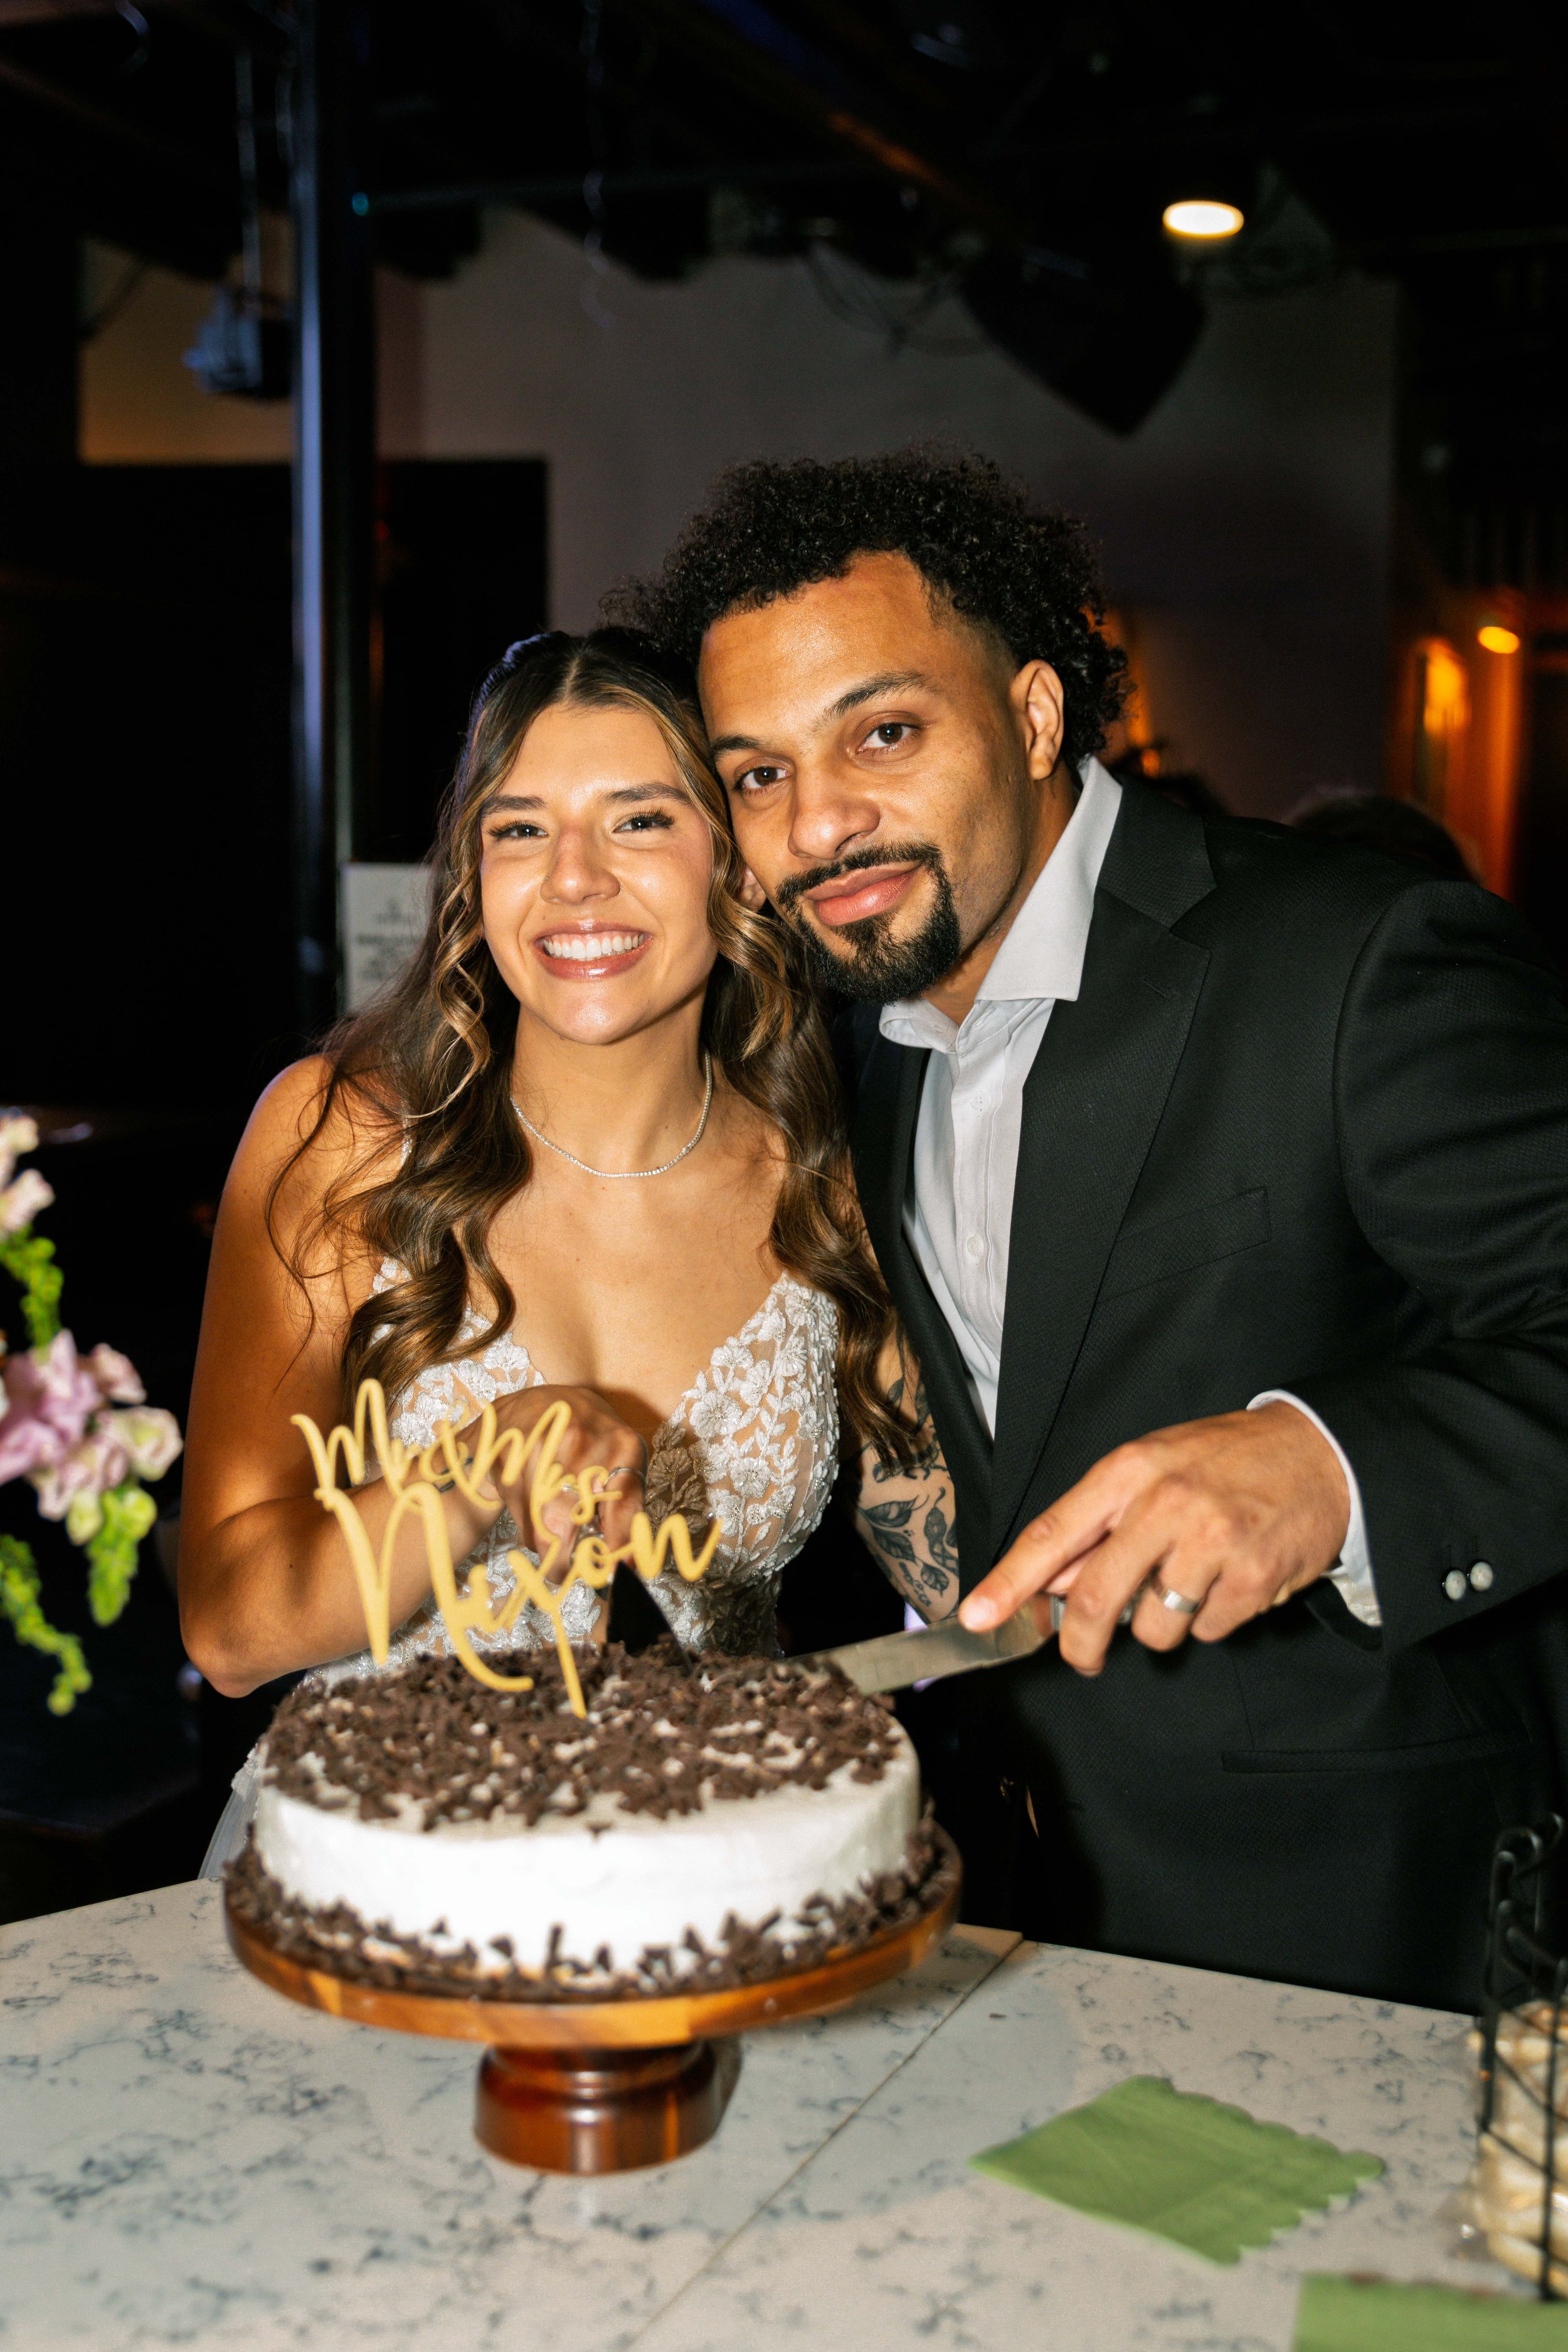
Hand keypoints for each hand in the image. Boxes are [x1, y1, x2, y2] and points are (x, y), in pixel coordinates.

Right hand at [466, 1386, 647, 1578]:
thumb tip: (628, 1564)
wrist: (537, 1405)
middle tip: (571, 1572)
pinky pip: (517, 1515)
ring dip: (546, 1546)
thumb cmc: (590, 1441)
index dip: (620, 1544)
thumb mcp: (620, 1461)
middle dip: (570, 1561)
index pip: (624, 1504)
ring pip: (538, 1526)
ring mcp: (540, 1446)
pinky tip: (535, 1508)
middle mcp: (582, 1442)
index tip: (618, 1573)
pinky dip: (527, 1527)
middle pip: (570, 1524)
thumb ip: (627, 1508)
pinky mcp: (508, 1456)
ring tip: (554, 1533)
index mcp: (622, 1445)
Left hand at [959, 1403, 1349, 1675]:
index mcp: (1128, 1472)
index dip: (1009, 1583)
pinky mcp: (1254, 1577)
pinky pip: (1209, 1630)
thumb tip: (1050, 1580)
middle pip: (1096, 1597)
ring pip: (1155, 1627)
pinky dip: (1213, 1619)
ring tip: (1191, 1583)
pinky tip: (1231, 1580)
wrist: (1319, 1450)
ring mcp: (1212, 1542)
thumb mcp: (1152, 1469)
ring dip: (1164, 1624)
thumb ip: (1099, 1524)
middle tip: (1084, 1657)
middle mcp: (1165, 1503)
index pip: (1052, 1534)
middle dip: (1081, 1643)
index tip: (976, 1618)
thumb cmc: (1224, 1461)